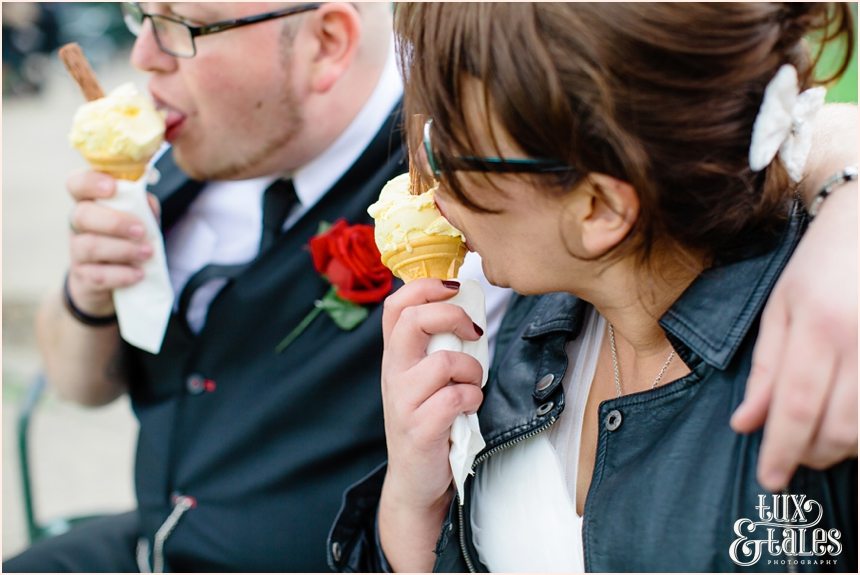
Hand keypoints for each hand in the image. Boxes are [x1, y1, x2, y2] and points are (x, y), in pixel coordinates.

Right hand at [66, 170, 156, 315]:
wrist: (111, 282)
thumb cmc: (126, 242)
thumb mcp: (138, 222)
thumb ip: (144, 209)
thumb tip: (148, 202)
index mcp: (90, 204)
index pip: (77, 184)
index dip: (90, 182)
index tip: (112, 188)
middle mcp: (78, 225)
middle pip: (82, 215)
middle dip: (115, 222)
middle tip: (141, 231)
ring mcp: (77, 252)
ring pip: (90, 246)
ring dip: (123, 249)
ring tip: (147, 253)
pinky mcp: (83, 277)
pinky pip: (97, 275)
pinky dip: (121, 275)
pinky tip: (139, 274)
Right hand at [378, 279, 483, 570]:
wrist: (415, 480)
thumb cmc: (427, 421)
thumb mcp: (422, 380)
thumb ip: (434, 348)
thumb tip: (466, 312)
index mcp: (395, 357)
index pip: (396, 306)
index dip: (424, 287)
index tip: (454, 287)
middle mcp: (393, 374)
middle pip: (413, 321)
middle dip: (452, 317)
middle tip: (473, 333)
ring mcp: (403, 401)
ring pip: (444, 362)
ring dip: (471, 370)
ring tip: (472, 384)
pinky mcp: (420, 427)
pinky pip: (456, 398)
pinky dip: (472, 399)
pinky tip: (468, 408)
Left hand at [732, 188, 857, 490]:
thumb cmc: (819, 266)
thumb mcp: (779, 310)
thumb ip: (765, 370)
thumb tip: (745, 424)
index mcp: (819, 328)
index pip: (795, 407)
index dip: (781, 450)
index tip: (769, 479)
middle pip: (837, 426)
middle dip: (811, 455)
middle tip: (792, 460)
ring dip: (841, 448)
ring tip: (818, 445)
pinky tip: (847, 427)